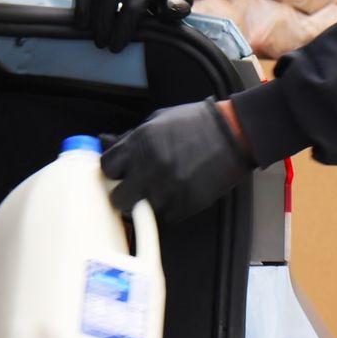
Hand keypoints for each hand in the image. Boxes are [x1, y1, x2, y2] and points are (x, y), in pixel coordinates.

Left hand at [101, 99, 253, 221]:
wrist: (232, 134)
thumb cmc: (194, 123)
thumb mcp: (157, 121)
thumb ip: (130, 137)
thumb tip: (105, 142)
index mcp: (140, 144)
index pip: (107, 168)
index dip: (112, 171)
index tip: (119, 172)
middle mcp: (150, 169)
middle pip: (118, 199)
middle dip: (124, 194)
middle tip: (133, 189)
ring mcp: (168, 189)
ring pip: (142, 210)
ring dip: (148, 202)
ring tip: (162, 186)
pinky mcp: (186, 205)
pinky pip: (167, 216)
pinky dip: (169, 207)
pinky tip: (178, 191)